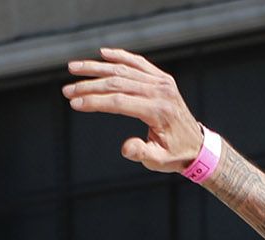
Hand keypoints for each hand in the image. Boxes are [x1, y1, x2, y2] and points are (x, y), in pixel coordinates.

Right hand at [63, 49, 203, 172]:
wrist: (197, 145)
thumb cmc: (175, 155)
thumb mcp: (159, 160)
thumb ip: (141, 153)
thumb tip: (125, 147)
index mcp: (157, 111)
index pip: (119, 101)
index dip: (94, 101)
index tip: (74, 103)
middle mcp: (160, 92)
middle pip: (117, 83)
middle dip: (89, 86)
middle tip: (67, 90)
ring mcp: (162, 82)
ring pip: (123, 70)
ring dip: (96, 68)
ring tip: (73, 68)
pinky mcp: (162, 78)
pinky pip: (138, 63)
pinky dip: (120, 56)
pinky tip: (102, 54)